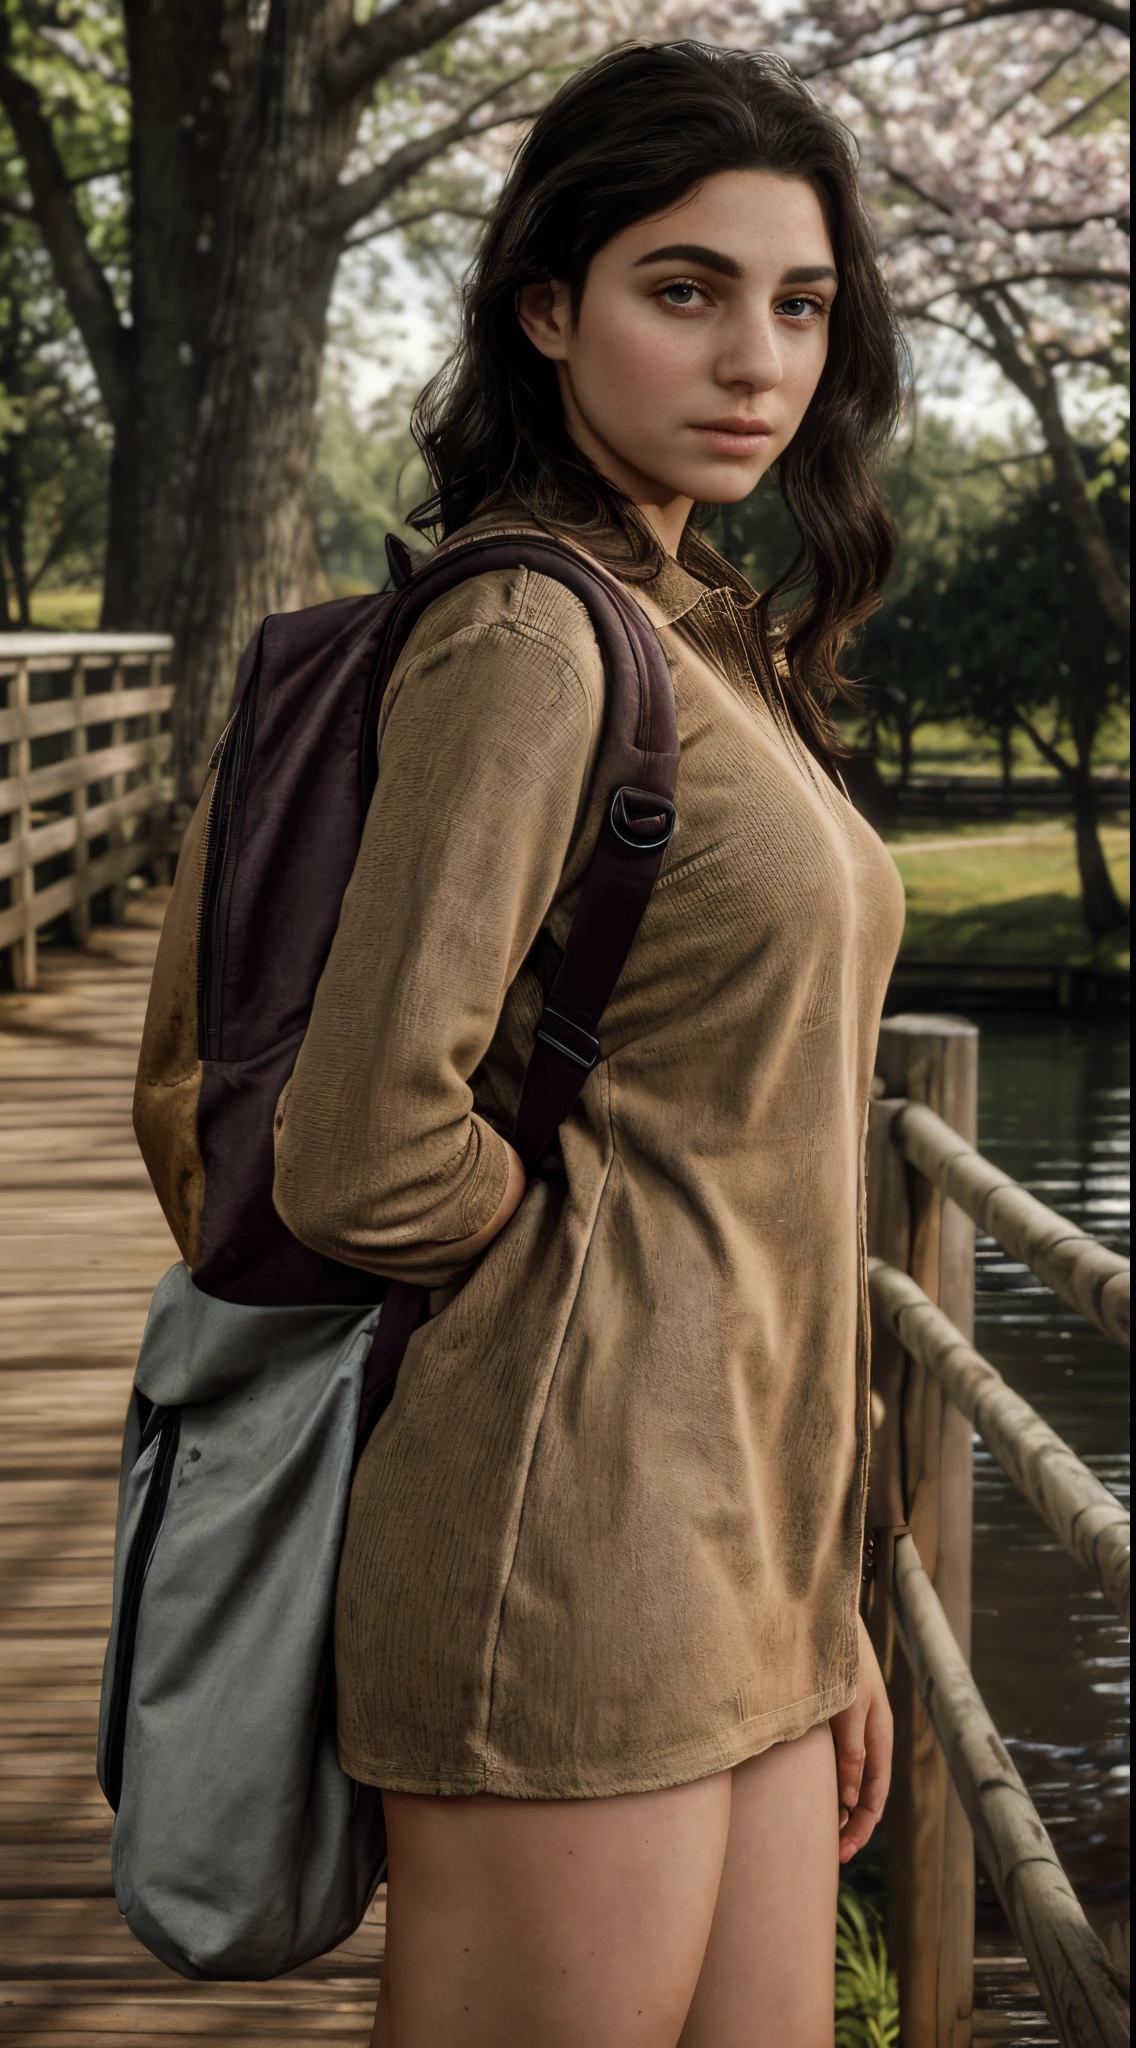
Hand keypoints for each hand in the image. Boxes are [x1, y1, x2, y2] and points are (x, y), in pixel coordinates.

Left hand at [829, 1615, 891, 1862]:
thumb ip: (851, 1749)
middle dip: (852, 1824)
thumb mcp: (847, 1704)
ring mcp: (851, 1725)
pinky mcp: (833, 1716)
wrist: (822, 1614)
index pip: (877, 1792)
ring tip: (822, 1833)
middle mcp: (868, 1732)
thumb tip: (854, 1800)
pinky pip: (835, 1759)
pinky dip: (828, 1782)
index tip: (842, 1852)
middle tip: (832, 1856)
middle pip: (866, 1791)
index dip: (862, 1825)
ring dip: (839, 1806)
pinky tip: (809, 1792)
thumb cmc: (837, 1657)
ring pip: (851, 1778)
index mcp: (879, 1732)